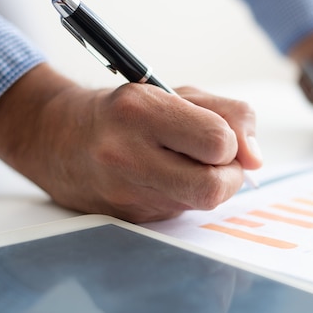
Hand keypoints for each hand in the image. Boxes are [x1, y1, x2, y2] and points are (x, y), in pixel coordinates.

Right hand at [0, 64, 261, 221]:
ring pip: (201, 205)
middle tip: (215, 161)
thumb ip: (229, 114)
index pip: (217, 142)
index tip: (218, 137)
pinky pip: (180, 214)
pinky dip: (186, 198)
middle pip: (215, 188)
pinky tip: (164, 180)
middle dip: (230, 175)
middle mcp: (128, 156)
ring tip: (184, 165)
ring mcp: (125, 194)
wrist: (56, 139)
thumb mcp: (175, 92)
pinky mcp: (128, 219)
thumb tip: (257, 159)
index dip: (229, 141)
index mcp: (140, 111)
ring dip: (208, 186)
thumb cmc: (124, 111)